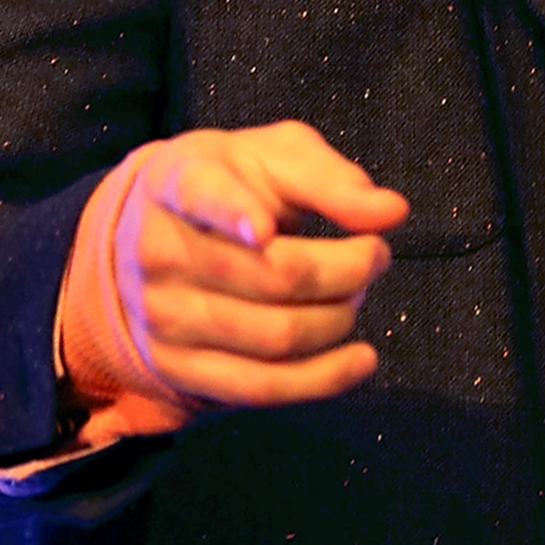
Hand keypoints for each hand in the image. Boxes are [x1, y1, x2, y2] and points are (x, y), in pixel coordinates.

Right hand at [104, 120, 408, 420]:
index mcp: (178, 181)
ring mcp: (163, 315)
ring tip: (358, 294)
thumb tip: (392, 211)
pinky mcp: (177, 367)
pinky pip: (260, 387)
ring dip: (338, 319)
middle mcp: (160, 251)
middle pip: (271, 275)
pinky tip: (361, 360)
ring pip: (274, 336)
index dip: (234, 214)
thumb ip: (332, 178)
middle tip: (375, 256)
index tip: (266, 230)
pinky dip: (321, 379)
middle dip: (346, 270)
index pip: (202, 195)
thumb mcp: (274, 157)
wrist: (152, 233)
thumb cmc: (234, 183)